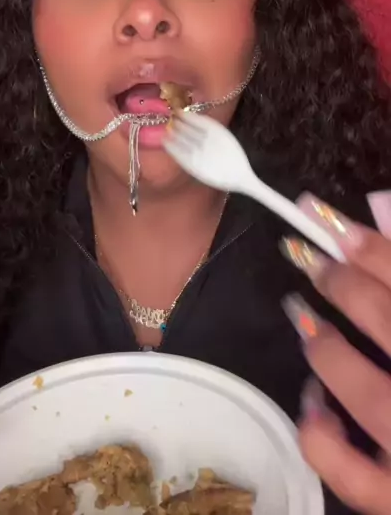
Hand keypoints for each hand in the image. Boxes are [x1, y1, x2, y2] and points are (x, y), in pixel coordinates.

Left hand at [283, 191, 390, 514]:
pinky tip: (315, 401)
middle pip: (384, 318)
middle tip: (311, 260)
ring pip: (361, 388)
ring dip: (325, 344)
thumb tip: (384, 218)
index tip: (331, 224)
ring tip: (304, 315)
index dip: (371, 247)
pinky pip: (344, 468)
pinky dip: (319, 431)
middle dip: (342, 282)